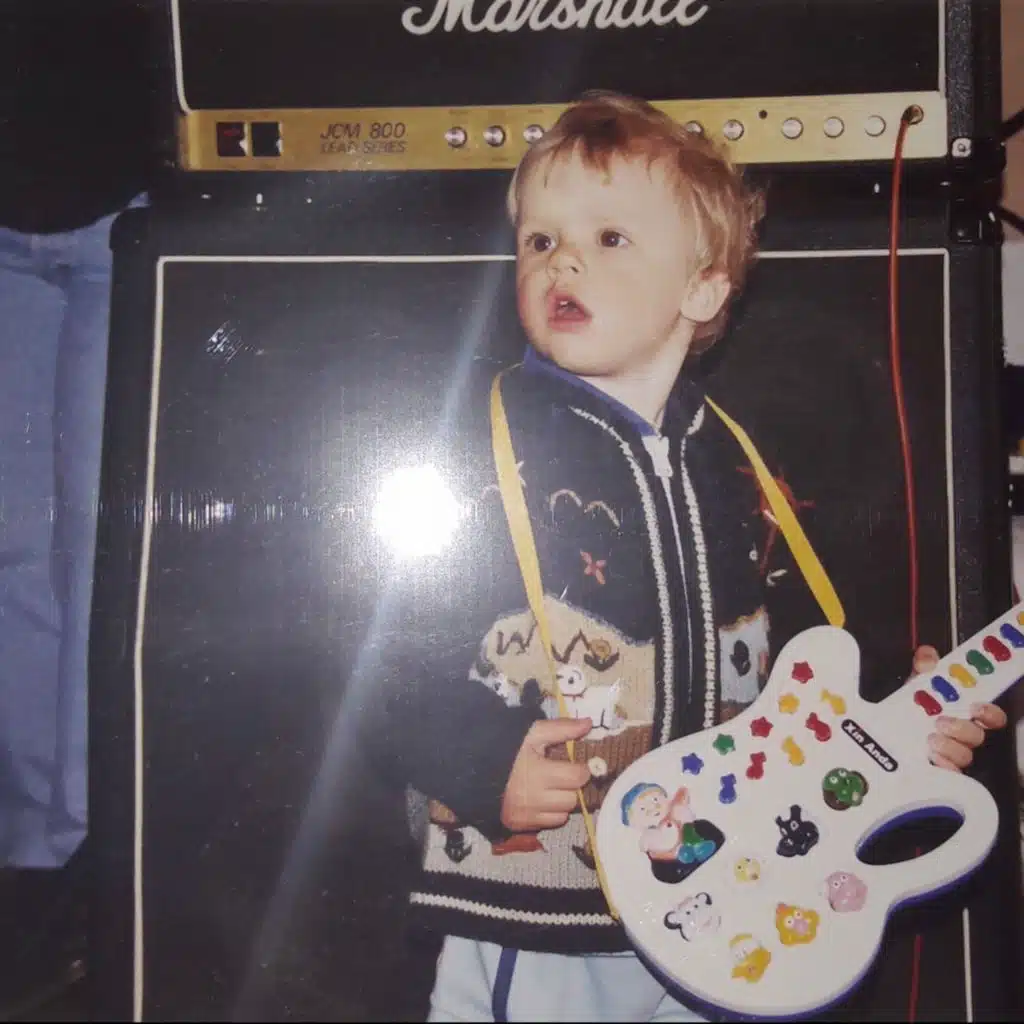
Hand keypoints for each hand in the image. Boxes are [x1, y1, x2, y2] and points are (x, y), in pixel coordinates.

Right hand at [501, 718, 592, 831]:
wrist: (473, 768)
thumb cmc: (506, 747)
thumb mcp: (533, 733)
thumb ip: (562, 729)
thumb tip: (588, 724)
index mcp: (539, 773)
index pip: (578, 777)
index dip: (579, 768)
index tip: (572, 763)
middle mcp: (534, 799)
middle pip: (573, 798)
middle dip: (571, 786)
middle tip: (560, 774)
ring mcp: (526, 815)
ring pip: (563, 814)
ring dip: (561, 801)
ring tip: (550, 787)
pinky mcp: (519, 825)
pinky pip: (548, 824)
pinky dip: (549, 813)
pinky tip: (539, 799)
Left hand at [911, 646, 1007, 771]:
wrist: (885, 729)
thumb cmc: (910, 707)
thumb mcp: (915, 684)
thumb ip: (924, 667)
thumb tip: (928, 655)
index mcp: (961, 712)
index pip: (989, 716)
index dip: (990, 712)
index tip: (977, 706)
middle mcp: (960, 735)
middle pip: (977, 736)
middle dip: (963, 728)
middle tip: (943, 721)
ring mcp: (950, 753)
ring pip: (964, 755)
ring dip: (949, 746)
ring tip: (930, 737)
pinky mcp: (937, 769)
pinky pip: (949, 772)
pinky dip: (941, 765)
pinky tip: (929, 756)